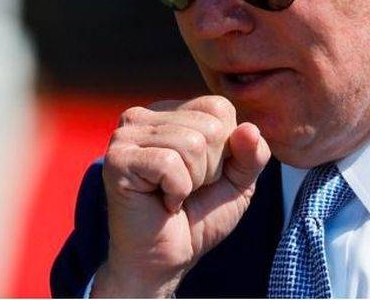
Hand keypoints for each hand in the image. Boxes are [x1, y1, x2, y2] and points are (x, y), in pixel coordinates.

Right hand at [92, 95, 270, 297]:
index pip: (219, 107)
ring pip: (191, 144)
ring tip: (174, 195)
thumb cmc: (198, 217)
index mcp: (169, 112)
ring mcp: (125, 136)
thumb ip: (252, 154)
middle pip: (209, 126)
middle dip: (211, 168)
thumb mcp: (239, 183)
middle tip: (187, 189)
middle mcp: (143, 116)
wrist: (164, 261)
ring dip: (193, 182)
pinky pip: (169, 165)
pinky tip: (162, 202)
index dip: (226, 149)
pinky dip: (176, 192)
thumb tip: (250, 129)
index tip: (204, 175)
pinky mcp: (117, 160)